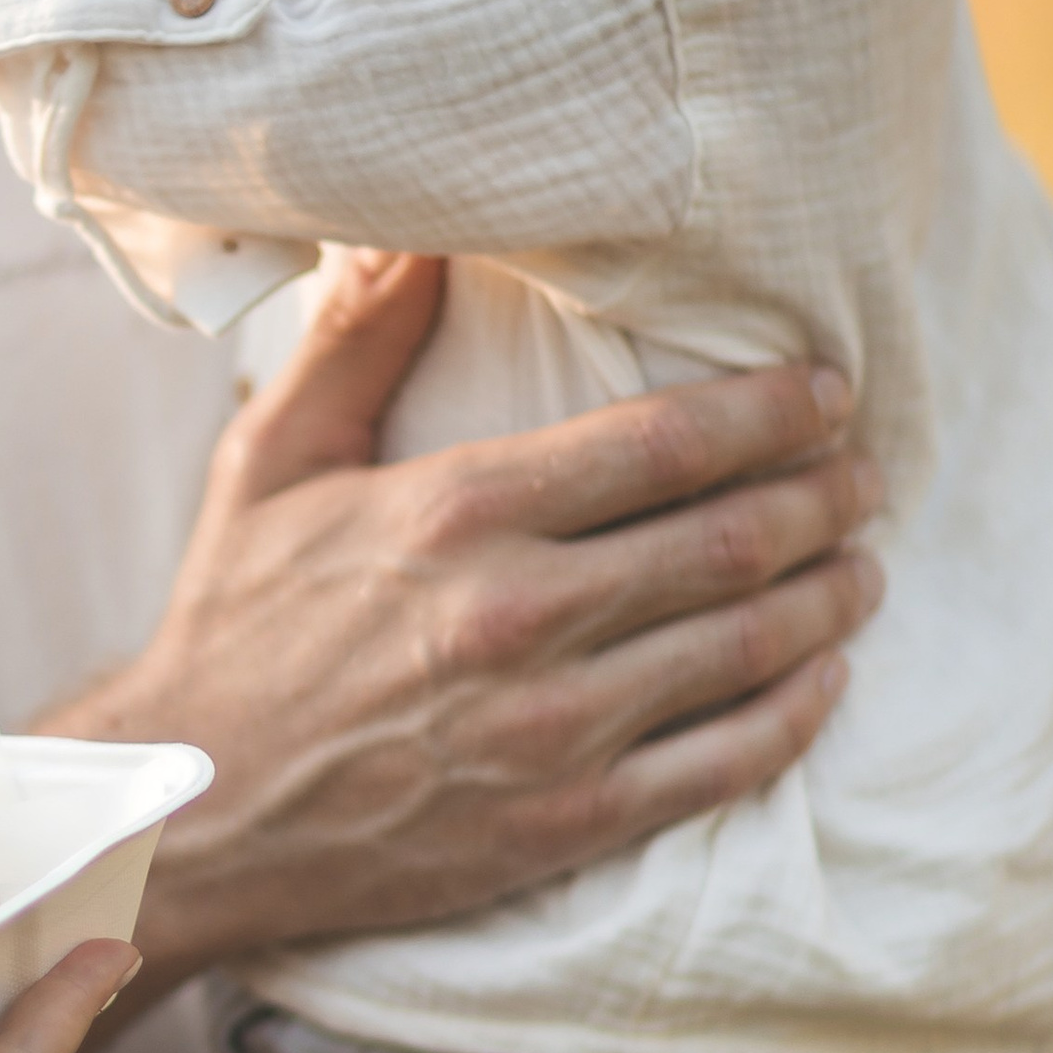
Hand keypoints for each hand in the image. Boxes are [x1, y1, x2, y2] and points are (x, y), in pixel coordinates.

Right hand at [49, 249, 884, 980]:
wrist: (189, 811)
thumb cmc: (232, 626)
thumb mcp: (273, 460)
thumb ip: (359, 339)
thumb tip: (415, 228)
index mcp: (460, 511)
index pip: (669, 440)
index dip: (775, 409)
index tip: (827, 390)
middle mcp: (519, 615)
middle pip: (735, 539)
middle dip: (827, 497)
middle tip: (863, 475)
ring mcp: (551, 729)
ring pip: (749, 647)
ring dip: (830, 598)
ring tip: (860, 566)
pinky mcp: (564, 824)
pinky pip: (726, 765)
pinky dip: (797, 715)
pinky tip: (823, 680)